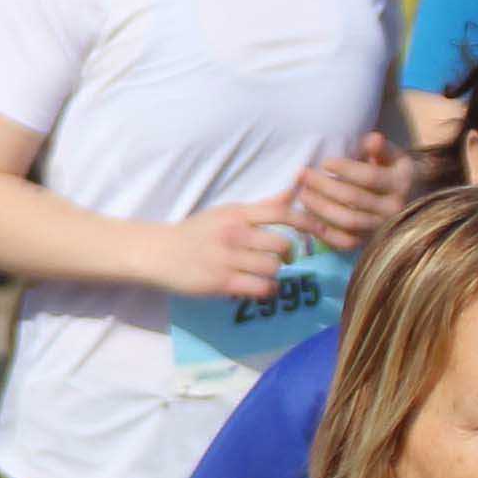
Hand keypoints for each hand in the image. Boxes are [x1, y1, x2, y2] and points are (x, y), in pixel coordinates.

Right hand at [156, 201, 298, 301]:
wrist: (159, 253)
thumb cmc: (197, 232)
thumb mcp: (227, 213)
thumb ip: (262, 206)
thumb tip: (296, 188)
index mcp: (236, 214)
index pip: (280, 212)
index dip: (306, 221)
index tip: (319, 230)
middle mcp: (233, 234)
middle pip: (281, 244)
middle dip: (287, 254)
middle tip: (283, 259)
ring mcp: (227, 259)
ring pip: (273, 268)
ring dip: (275, 273)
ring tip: (265, 273)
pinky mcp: (221, 283)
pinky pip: (260, 288)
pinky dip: (267, 290)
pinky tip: (260, 287)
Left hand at [285, 134, 411, 253]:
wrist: (406, 201)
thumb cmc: (390, 172)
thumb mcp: (392, 156)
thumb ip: (381, 148)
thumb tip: (372, 139)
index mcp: (400, 183)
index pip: (369, 177)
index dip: (345, 169)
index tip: (324, 162)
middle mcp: (393, 209)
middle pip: (354, 199)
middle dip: (324, 186)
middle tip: (303, 175)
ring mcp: (380, 229)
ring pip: (348, 221)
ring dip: (321, 208)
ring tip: (302, 194)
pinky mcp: (366, 243)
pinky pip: (342, 242)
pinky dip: (322, 231)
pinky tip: (303, 217)